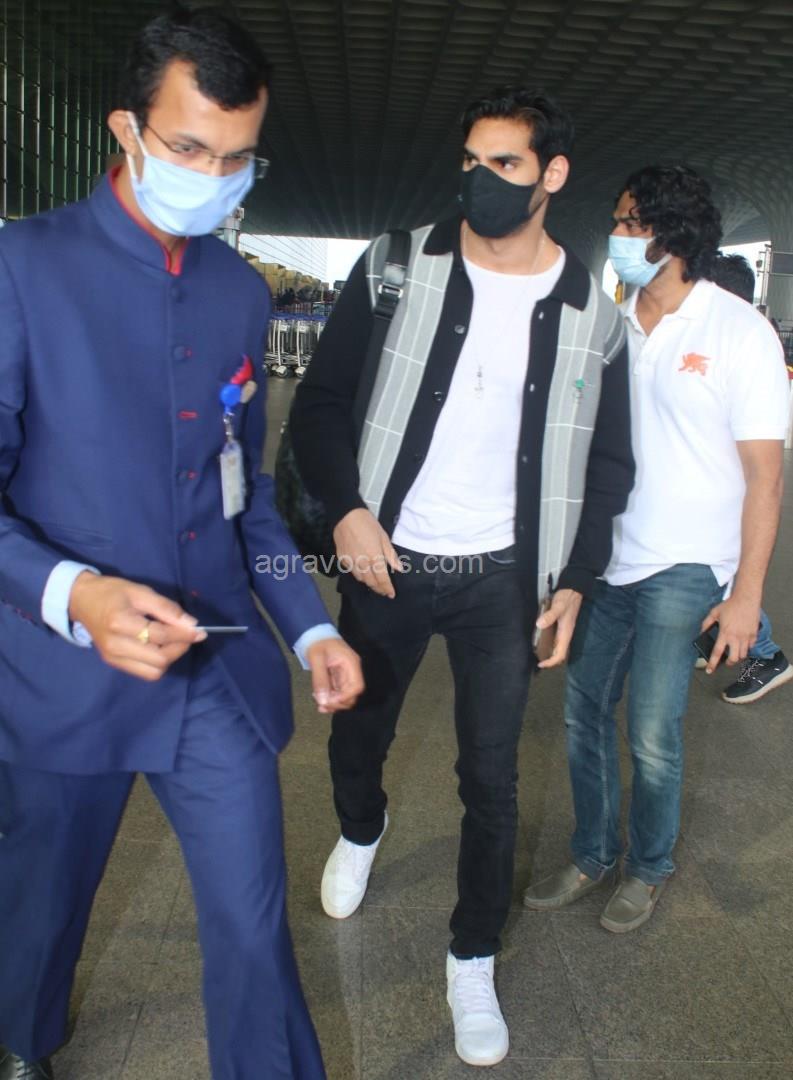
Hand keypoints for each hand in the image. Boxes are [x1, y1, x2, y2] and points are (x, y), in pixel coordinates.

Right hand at [69, 572, 206, 681]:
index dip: (184, 634)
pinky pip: (144, 672)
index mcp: (120, 623)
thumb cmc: (112, 592)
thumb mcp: (140, 591)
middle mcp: (115, 645)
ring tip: (172, 641)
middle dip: (179, 648)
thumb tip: (191, 623)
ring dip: (169, 658)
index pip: (160, 636)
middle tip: (187, 635)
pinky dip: (157, 663)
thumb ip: (166, 608)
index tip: (199, 631)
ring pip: (153, 671)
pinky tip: (159, 648)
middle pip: (159, 659)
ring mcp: (113, 658)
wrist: (82, 601)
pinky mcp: (113, 663)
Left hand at [305, 637, 364, 713]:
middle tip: (322, 704)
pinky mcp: (338, 679)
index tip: (331, 701)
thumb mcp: (316, 659)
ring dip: (333, 703)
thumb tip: (323, 700)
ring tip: (319, 703)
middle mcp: (351, 671)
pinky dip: (330, 699)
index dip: (345, 697)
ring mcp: (345, 676)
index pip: (357, 686)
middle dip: (338, 703)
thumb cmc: (317, 643)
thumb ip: (320, 679)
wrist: (315, 635)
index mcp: (351, 663)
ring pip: (345, 696)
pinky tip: (319, 699)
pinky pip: (338, 693)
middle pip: (352, 694)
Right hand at [333, 508, 402, 597]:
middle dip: (378, 588)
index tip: (391, 594)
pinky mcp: (342, 559)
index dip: (387, 588)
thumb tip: (399, 568)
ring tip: (375, 584)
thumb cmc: (367, 523)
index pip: (382, 579)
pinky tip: (363, 572)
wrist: (346, 515)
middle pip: (371, 582)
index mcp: (374, 557)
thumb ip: (391, 555)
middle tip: (384, 591)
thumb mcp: (383, 537)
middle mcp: (362, 563)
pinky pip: (352, 572)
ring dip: (369, 583)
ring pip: (360, 579)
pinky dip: (359, 575)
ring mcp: (350, 562)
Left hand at [535, 588, 582, 668]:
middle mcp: (566, 634)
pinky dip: (549, 644)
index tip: (540, 664)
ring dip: (549, 653)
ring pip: (557, 647)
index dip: (551, 662)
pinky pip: (555, 640)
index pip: (560, 654)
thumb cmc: (567, 598)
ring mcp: (564, 630)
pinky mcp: (561, 626)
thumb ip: (550, 616)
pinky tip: (540, 641)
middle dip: (549, 660)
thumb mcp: (558, 606)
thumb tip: (539, 625)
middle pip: (559, 653)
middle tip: (537, 661)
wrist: (574, 589)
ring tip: (537, 654)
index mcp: (566, 633)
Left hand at [700, 592, 759, 671]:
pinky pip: (751, 646)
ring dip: (738, 656)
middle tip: (726, 661)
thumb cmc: (730, 605)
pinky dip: (747, 648)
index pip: (717, 652)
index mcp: (724, 633)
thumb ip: (706, 623)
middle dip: (729, 663)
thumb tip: (701, 632)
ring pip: (743, 655)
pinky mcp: (754, 634)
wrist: (746, 598)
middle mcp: (736, 637)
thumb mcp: (714, 613)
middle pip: (733, 658)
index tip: (709, 670)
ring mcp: (747, 637)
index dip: (712, 663)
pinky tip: (743, 644)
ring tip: (734, 653)